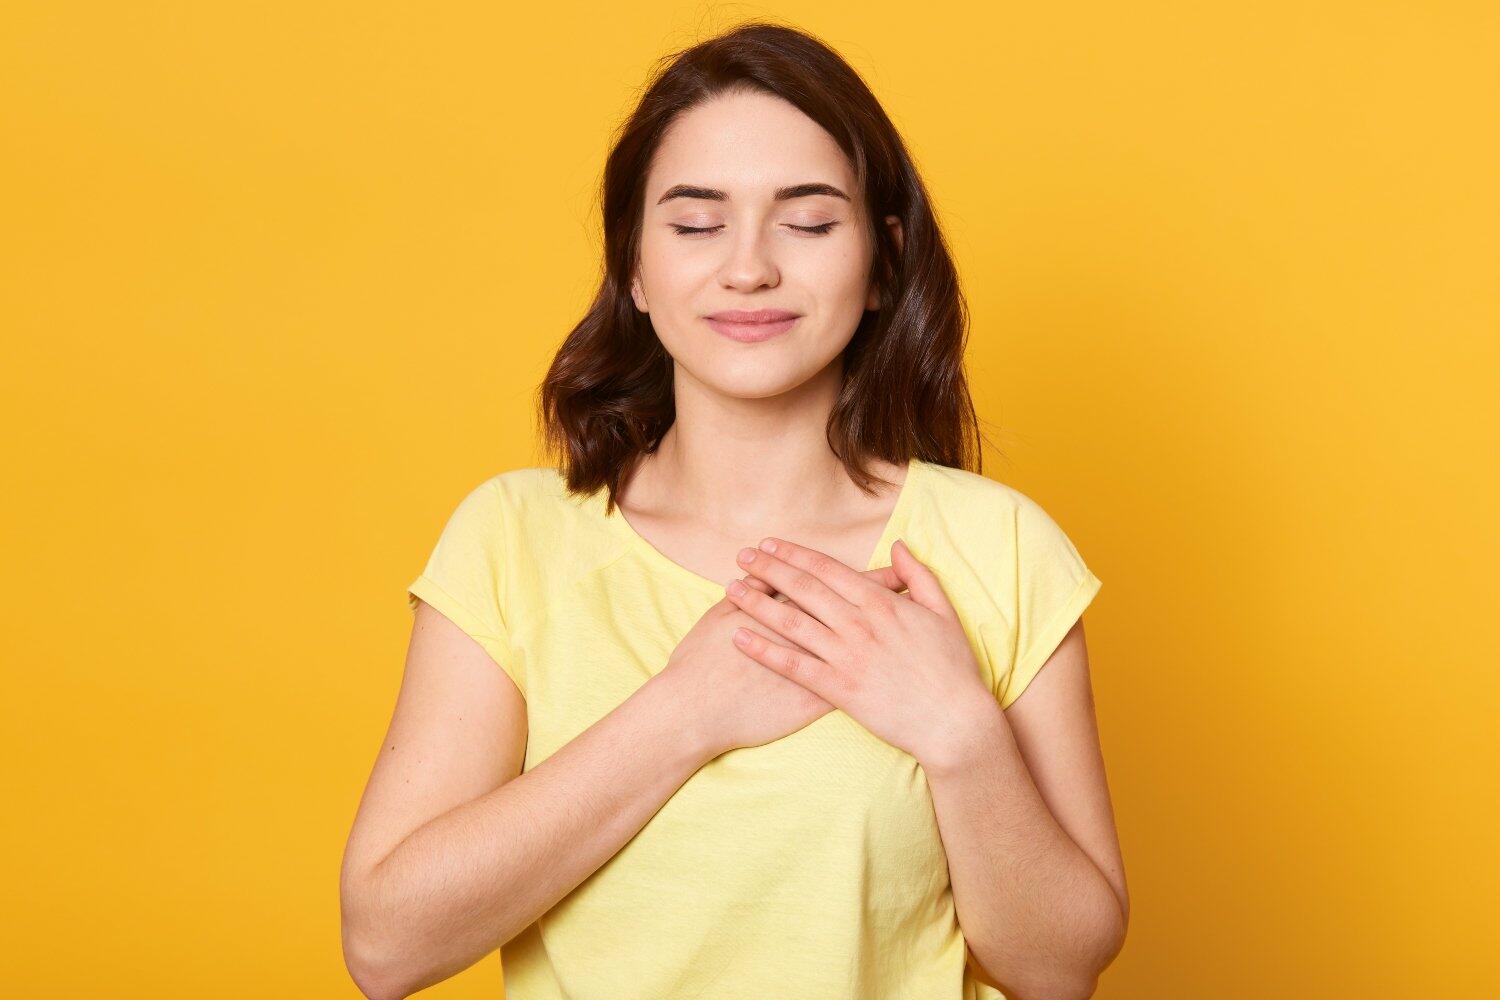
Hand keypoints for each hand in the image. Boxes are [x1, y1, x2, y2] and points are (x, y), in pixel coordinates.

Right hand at [658, 569, 907, 758]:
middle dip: (890, 606)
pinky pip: (851, 688)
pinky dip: (872, 679)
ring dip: (889, 642)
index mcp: (792, 612)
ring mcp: (814, 672)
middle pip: (862, 617)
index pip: (841, 588)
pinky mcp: (812, 702)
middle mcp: (811, 638)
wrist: (694, 711)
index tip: (894, 574)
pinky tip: (889, 676)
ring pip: (863, 653)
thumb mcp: (721, 614)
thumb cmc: (701, 661)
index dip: (870, 580)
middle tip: (914, 597)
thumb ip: (750, 592)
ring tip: (911, 631)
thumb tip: (767, 571)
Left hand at [724, 537, 996, 765]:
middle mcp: (860, 624)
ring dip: (758, 603)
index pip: (828, 570)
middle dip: (769, 569)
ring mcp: (848, 657)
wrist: (955, 721)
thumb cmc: (953, 667)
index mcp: (882, 603)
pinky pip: (794, 667)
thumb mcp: (943, 612)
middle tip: (741, 556)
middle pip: (804, 589)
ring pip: (793, 623)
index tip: (771, 545)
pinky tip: (739, 638)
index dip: (796, 554)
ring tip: (731, 588)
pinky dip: (764, 651)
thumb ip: (918, 576)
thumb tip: (898, 545)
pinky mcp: (840, 689)